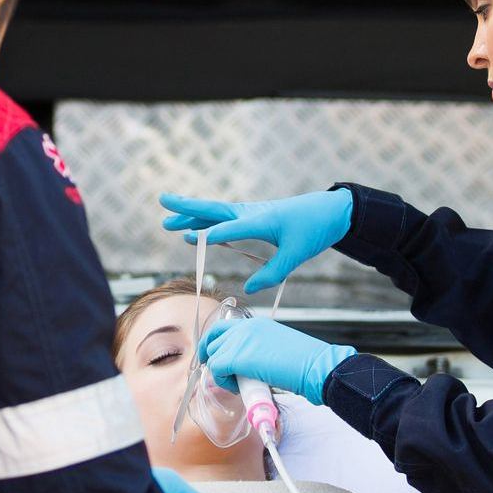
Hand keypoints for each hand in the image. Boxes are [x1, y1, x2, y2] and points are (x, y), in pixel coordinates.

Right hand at [158, 189, 353, 294]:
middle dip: (187, 208)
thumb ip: (273, 272)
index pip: (230, 227)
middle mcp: (251, 213)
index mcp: (261, 220)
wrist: (330, 210)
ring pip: (215, 213)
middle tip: (163, 203)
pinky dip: (207, 221)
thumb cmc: (314, 230)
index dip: (211, 234)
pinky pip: (224, 218)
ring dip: (192, 216)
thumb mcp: (296, 254)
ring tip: (170, 222)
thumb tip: (250, 289)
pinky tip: (197, 228)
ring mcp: (250, 213)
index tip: (189, 238)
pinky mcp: (253, 216)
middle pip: (213, 210)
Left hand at [200, 318, 353, 405]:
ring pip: (214, 355)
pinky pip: (216, 369)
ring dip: (221, 372)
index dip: (217, 343)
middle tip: (219, 373)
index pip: (224, 327)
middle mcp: (246, 327)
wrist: (317, 368)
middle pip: (214, 337)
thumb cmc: (305, 365)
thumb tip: (243, 366)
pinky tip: (239, 388)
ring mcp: (241, 340)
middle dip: (211, 356)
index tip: (217, 358)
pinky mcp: (238, 357)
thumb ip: (258, 351)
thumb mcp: (277, 349)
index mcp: (257, 323)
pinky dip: (223, 381)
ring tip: (238, 384)